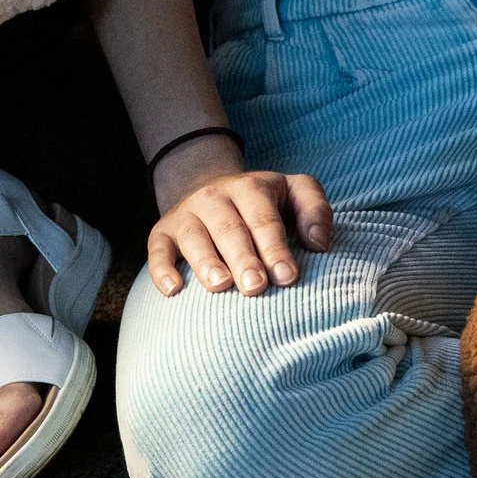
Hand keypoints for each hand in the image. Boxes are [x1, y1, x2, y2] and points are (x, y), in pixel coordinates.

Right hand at [146, 141, 333, 296]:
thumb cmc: (263, 204)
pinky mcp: (163, 231)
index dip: (275, 248)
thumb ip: (315, 210)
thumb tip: (319, 243)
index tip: (287, 277)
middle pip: (230, 229)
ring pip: (194, 237)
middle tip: (256, 287)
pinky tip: (173, 290)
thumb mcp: (294, 192)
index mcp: (252, 188)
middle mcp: (216, 197)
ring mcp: (187, 213)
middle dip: (243, 258)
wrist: (212, 189)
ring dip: (206, 262)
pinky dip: (161, 268)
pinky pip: (157, 248)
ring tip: (221, 286)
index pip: (264, 219)